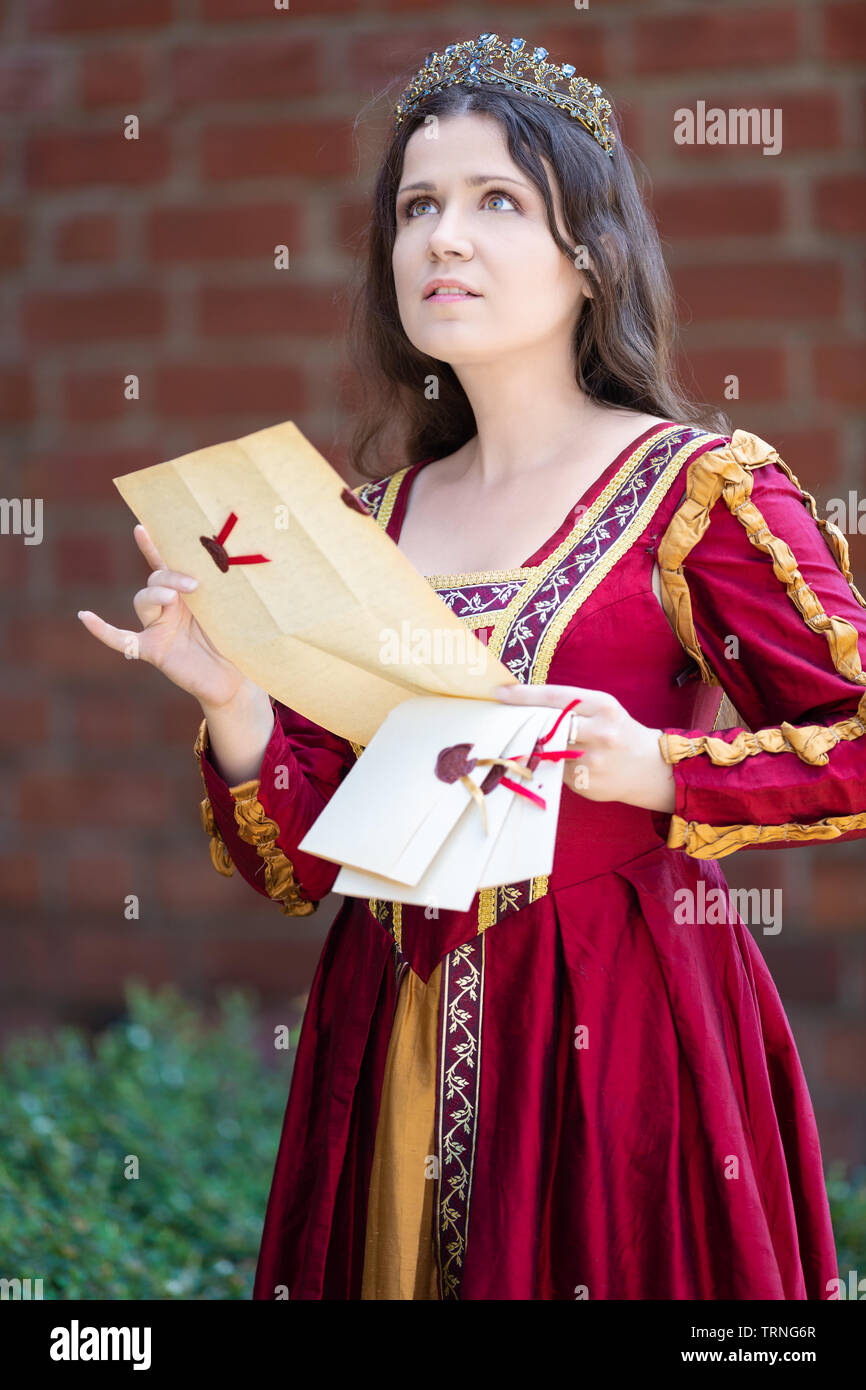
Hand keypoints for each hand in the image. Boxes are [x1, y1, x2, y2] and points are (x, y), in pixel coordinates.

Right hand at [77, 524, 252, 710]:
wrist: (234, 679)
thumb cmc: (235, 642)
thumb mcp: (230, 610)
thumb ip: (221, 590)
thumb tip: (225, 564)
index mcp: (187, 594)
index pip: (167, 565)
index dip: (153, 546)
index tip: (142, 527)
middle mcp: (169, 608)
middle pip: (155, 580)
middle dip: (170, 577)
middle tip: (192, 585)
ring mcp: (158, 628)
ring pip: (142, 601)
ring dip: (154, 595)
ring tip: (172, 598)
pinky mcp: (152, 650)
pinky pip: (121, 638)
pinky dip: (102, 629)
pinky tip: (85, 617)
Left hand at [493, 682, 675, 813]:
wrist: (650, 767)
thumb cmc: (619, 731)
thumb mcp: (602, 709)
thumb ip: (570, 706)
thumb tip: (523, 705)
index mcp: (602, 706)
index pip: (555, 697)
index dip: (523, 695)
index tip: (499, 692)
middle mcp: (600, 732)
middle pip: (546, 725)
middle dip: (526, 724)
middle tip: (508, 722)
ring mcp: (593, 761)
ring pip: (547, 752)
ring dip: (540, 749)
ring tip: (544, 746)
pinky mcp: (586, 784)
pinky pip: (556, 772)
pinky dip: (554, 767)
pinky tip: (568, 765)